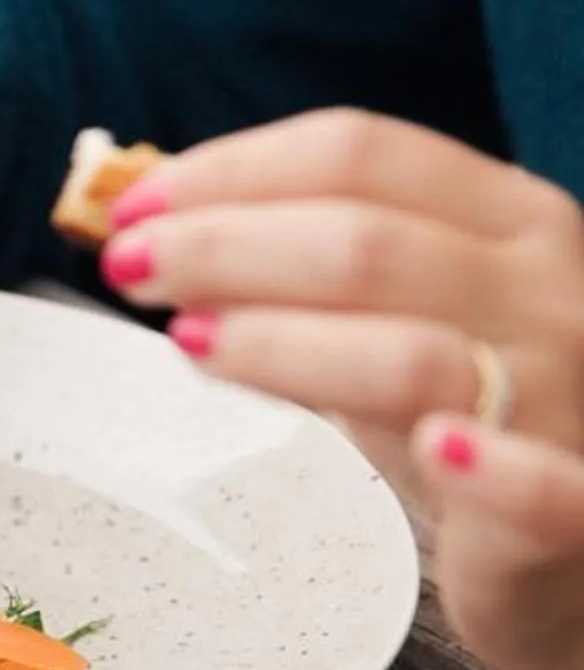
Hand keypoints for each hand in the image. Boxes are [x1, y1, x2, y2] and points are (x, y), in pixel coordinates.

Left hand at [99, 108, 583, 669]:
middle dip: (225, 245)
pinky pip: (540, 488)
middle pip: (365, 240)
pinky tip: (429, 451)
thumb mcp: (406, 316)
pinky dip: (485, 467)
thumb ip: (310, 274)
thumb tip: (162, 231)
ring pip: (415, 351)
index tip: (135, 207)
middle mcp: (548, 289)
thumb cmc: (487, 419)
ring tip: (190, 342)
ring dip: (284, 341)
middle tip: (130, 268)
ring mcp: (573, 396)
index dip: (234, 171)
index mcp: (510, 219)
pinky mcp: (581, 513)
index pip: (361, 155)